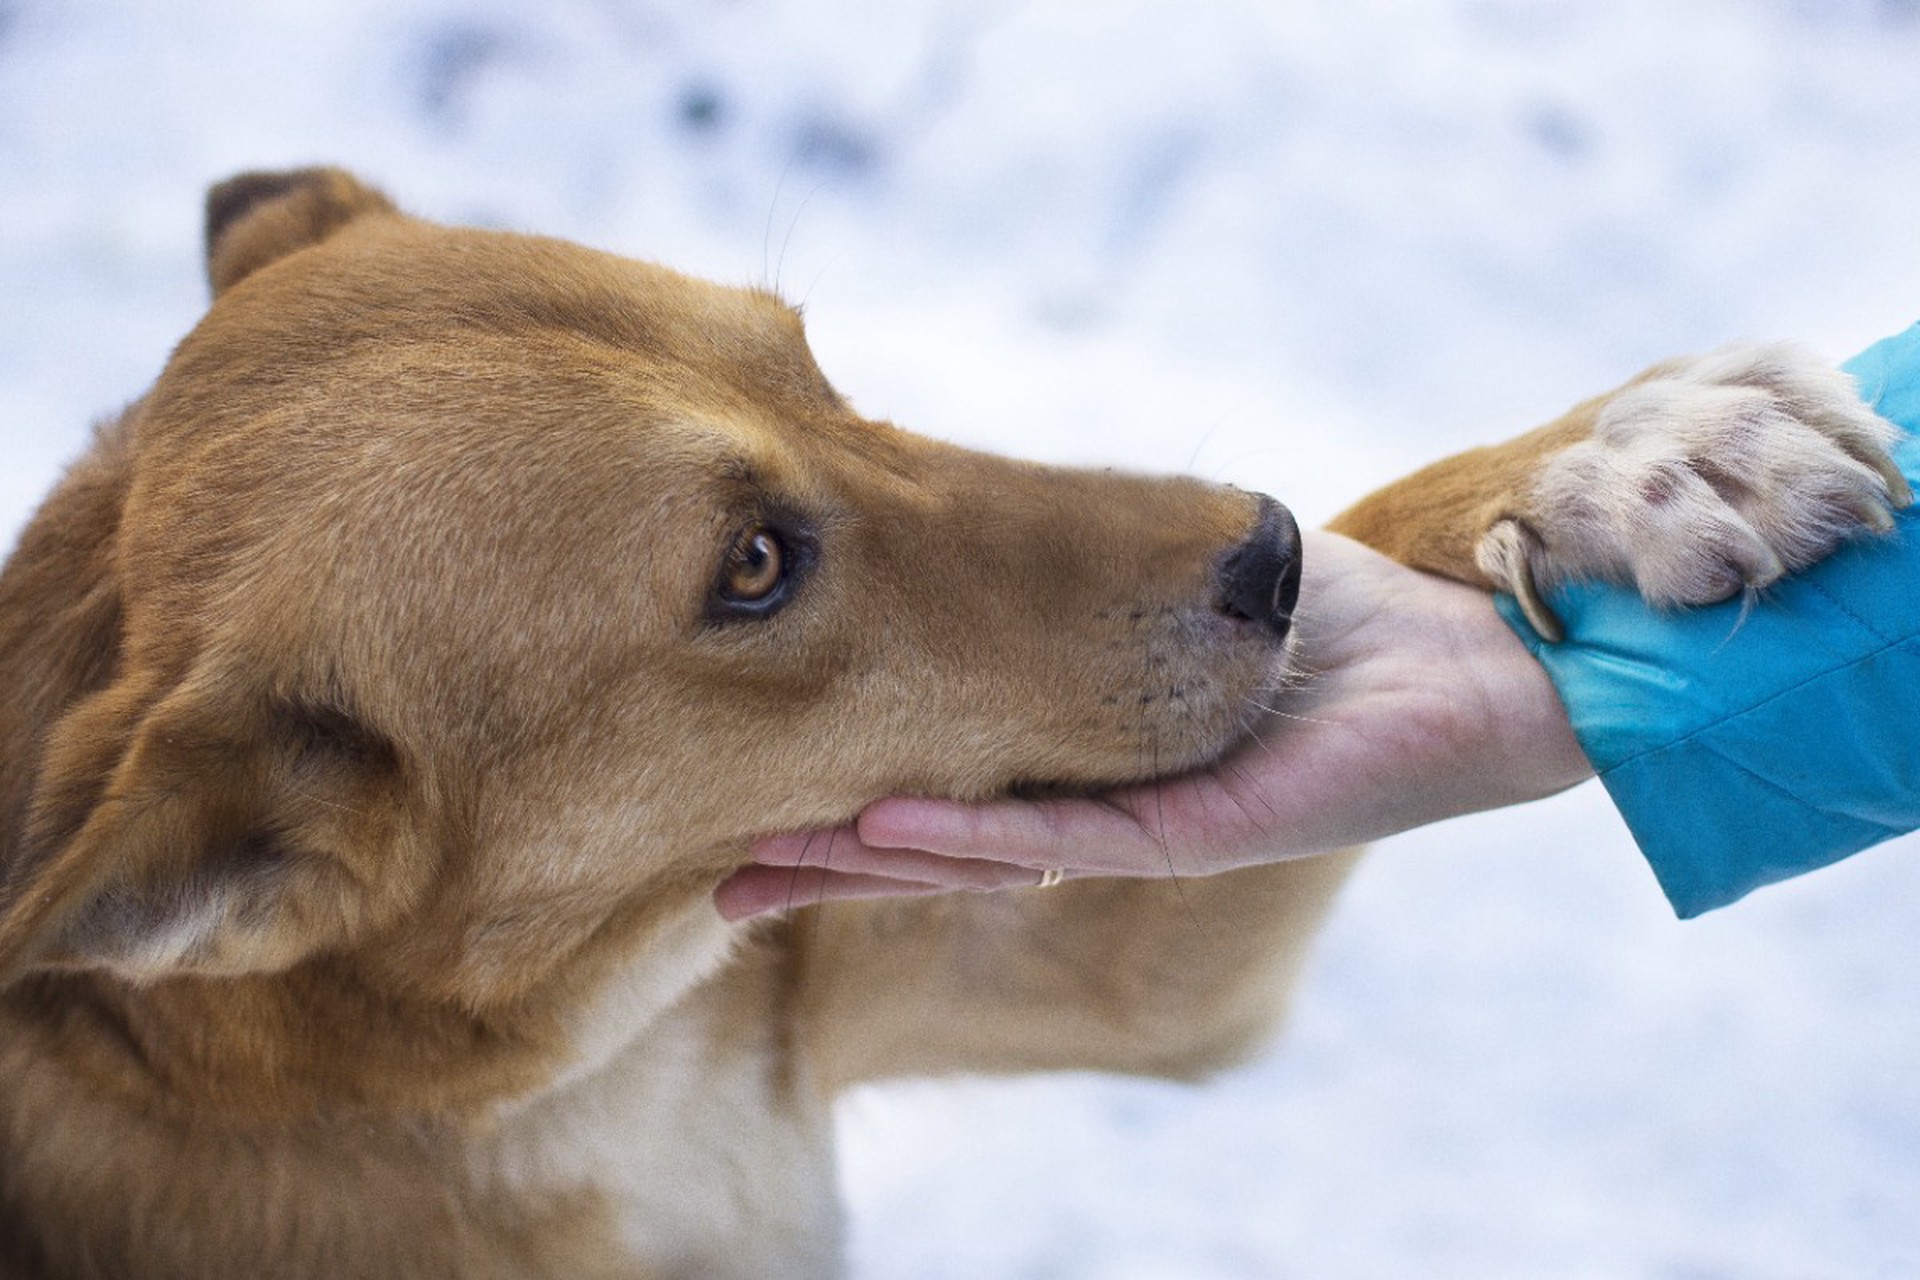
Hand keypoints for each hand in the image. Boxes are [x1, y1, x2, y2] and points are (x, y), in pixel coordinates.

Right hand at [714, 530, 1592, 920]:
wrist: (1476, 651)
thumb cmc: (1347, 616)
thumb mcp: (1189, 579)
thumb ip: (1098, 571)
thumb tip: (1006, 513)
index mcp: (1094, 761)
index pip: (954, 792)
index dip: (858, 805)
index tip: (759, 800)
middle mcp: (1110, 814)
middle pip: (944, 852)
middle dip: (830, 870)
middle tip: (719, 885)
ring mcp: (1150, 835)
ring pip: (981, 861)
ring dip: (867, 865)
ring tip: (759, 872)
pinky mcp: (1200, 836)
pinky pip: (1067, 838)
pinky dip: (968, 837)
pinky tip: (878, 830)